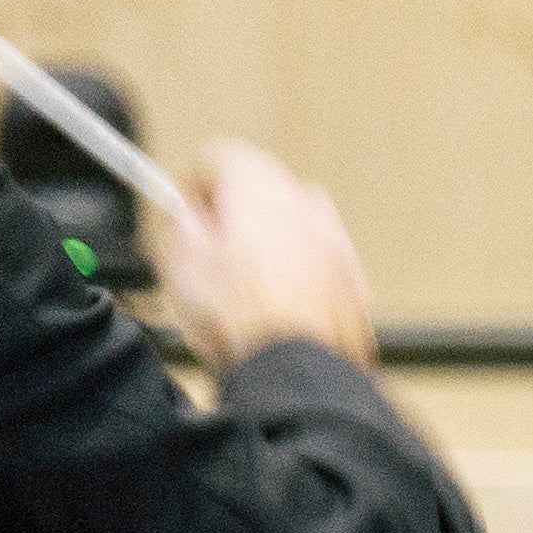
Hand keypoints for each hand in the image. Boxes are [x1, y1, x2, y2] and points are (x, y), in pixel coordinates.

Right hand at [148, 142, 375, 369]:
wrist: (301, 376)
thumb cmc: (248, 326)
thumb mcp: (182, 265)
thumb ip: (178, 224)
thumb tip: (183, 214)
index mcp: (261, 189)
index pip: (218, 156)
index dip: (193, 184)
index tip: (185, 209)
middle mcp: (307, 207)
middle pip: (260, 189)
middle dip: (233, 213)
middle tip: (210, 248)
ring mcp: (337, 243)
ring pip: (292, 227)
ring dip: (266, 243)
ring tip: (241, 285)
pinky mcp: (354, 281)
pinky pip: (316, 262)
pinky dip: (296, 272)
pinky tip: (275, 305)